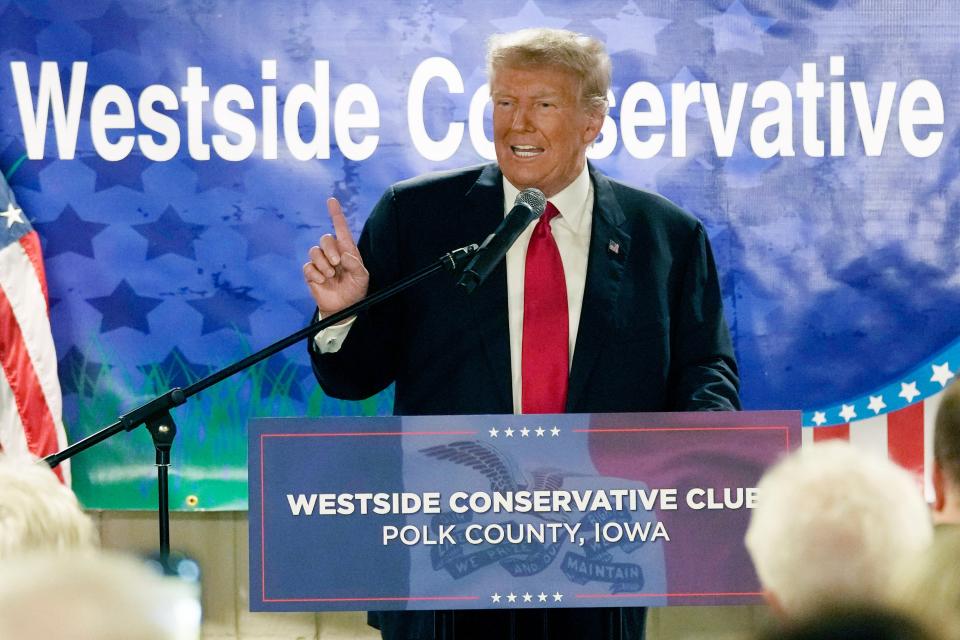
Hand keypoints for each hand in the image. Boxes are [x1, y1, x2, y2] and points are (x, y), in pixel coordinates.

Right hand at [303, 197, 368, 318]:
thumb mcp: (362, 278)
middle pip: (325, 239)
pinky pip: (308, 267)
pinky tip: (322, 281)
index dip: (336, 214)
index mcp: (347, 250)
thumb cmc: (355, 290)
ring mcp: (321, 262)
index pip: (341, 229)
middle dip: (330, 250)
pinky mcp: (311, 273)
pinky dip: (316, 274)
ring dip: (324, 265)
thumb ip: (356, 265)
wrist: (343, 308)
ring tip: (331, 276)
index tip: (331, 200)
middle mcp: (333, 253)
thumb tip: (343, 255)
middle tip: (337, 264)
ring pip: (314, 252)